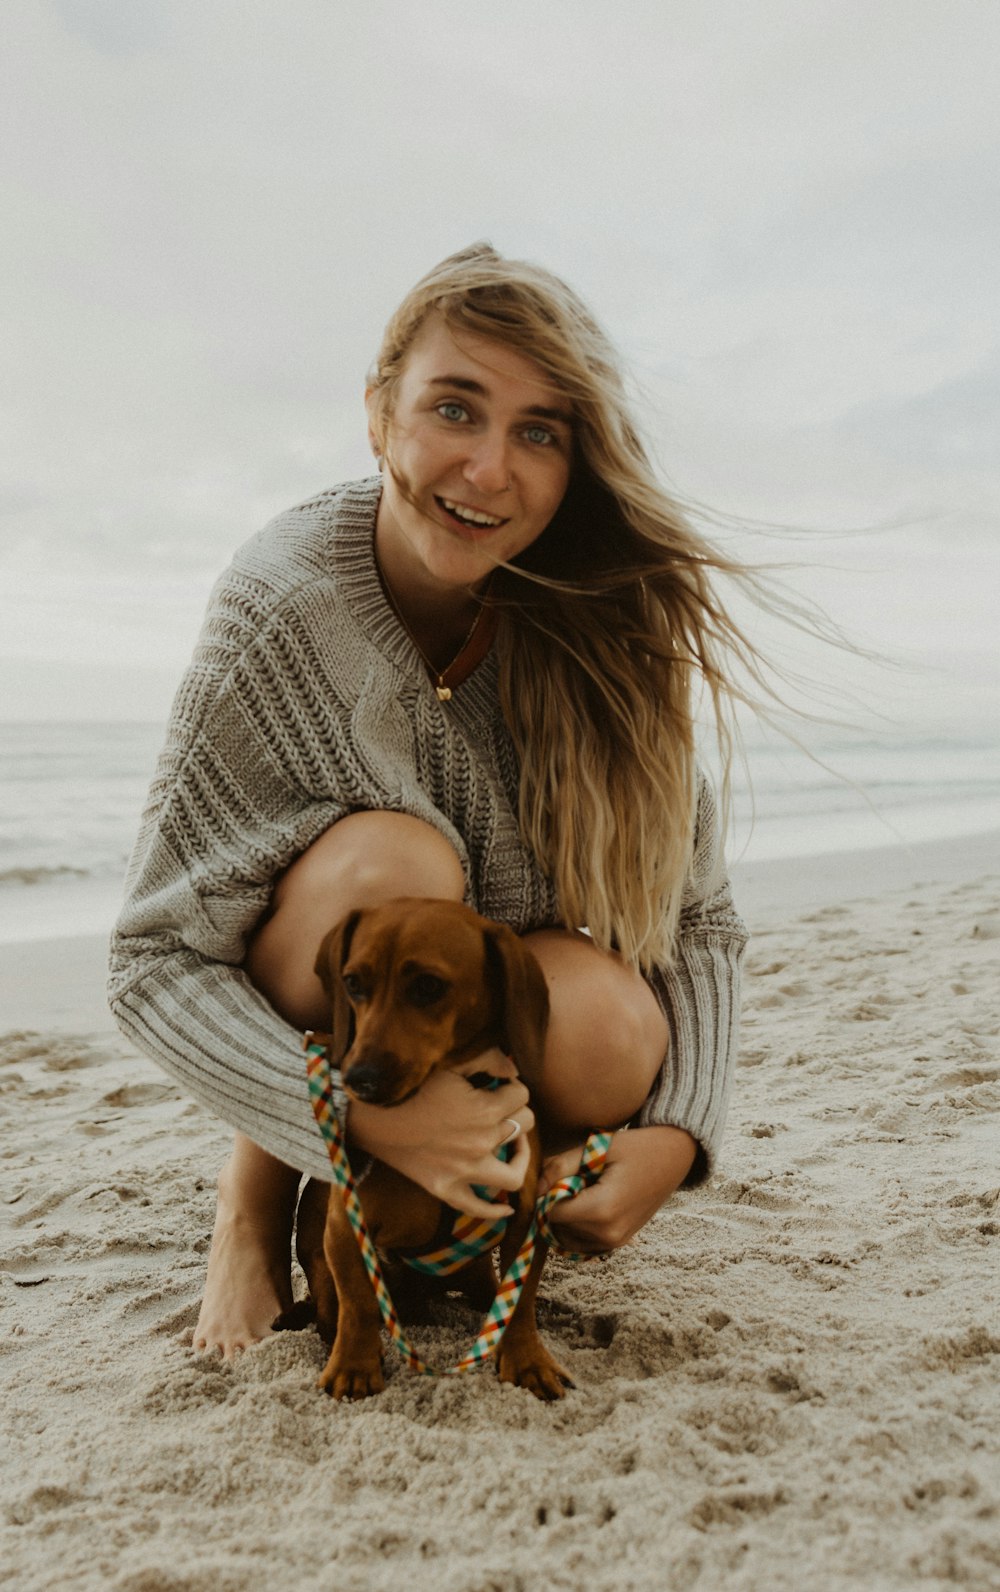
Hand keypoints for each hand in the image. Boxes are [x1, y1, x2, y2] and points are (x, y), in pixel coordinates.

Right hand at [345, 1048, 533, 1219]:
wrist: (374, 1115)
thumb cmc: (411, 1085)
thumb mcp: (451, 1064)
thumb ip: (489, 1059)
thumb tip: (514, 1069)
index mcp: (485, 1110)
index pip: (522, 1095)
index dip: (513, 1085)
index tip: (498, 1084)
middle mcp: (481, 1143)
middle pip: (523, 1126)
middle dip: (516, 1111)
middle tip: (502, 1107)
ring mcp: (465, 1171)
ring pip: (513, 1173)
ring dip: (519, 1157)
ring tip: (513, 1146)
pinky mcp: (446, 1189)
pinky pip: (479, 1209)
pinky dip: (495, 1212)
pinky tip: (505, 1208)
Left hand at [538, 1126, 697, 1252]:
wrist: (672, 1158)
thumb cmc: (634, 1148)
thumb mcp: (597, 1148)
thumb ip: (562, 1166)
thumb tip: (539, 1189)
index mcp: (602, 1211)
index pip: (552, 1213)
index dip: (550, 1194)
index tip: (562, 1175)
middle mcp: (609, 1234)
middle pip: (558, 1228)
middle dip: (558, 1205)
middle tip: (576, 1180)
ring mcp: (615, 1242)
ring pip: (568, 1238)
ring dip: (566, 1218)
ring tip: (584, 1191)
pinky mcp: (619, 1243)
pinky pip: (583, 1243)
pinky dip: (577, 1227)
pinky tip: (589, 1203)